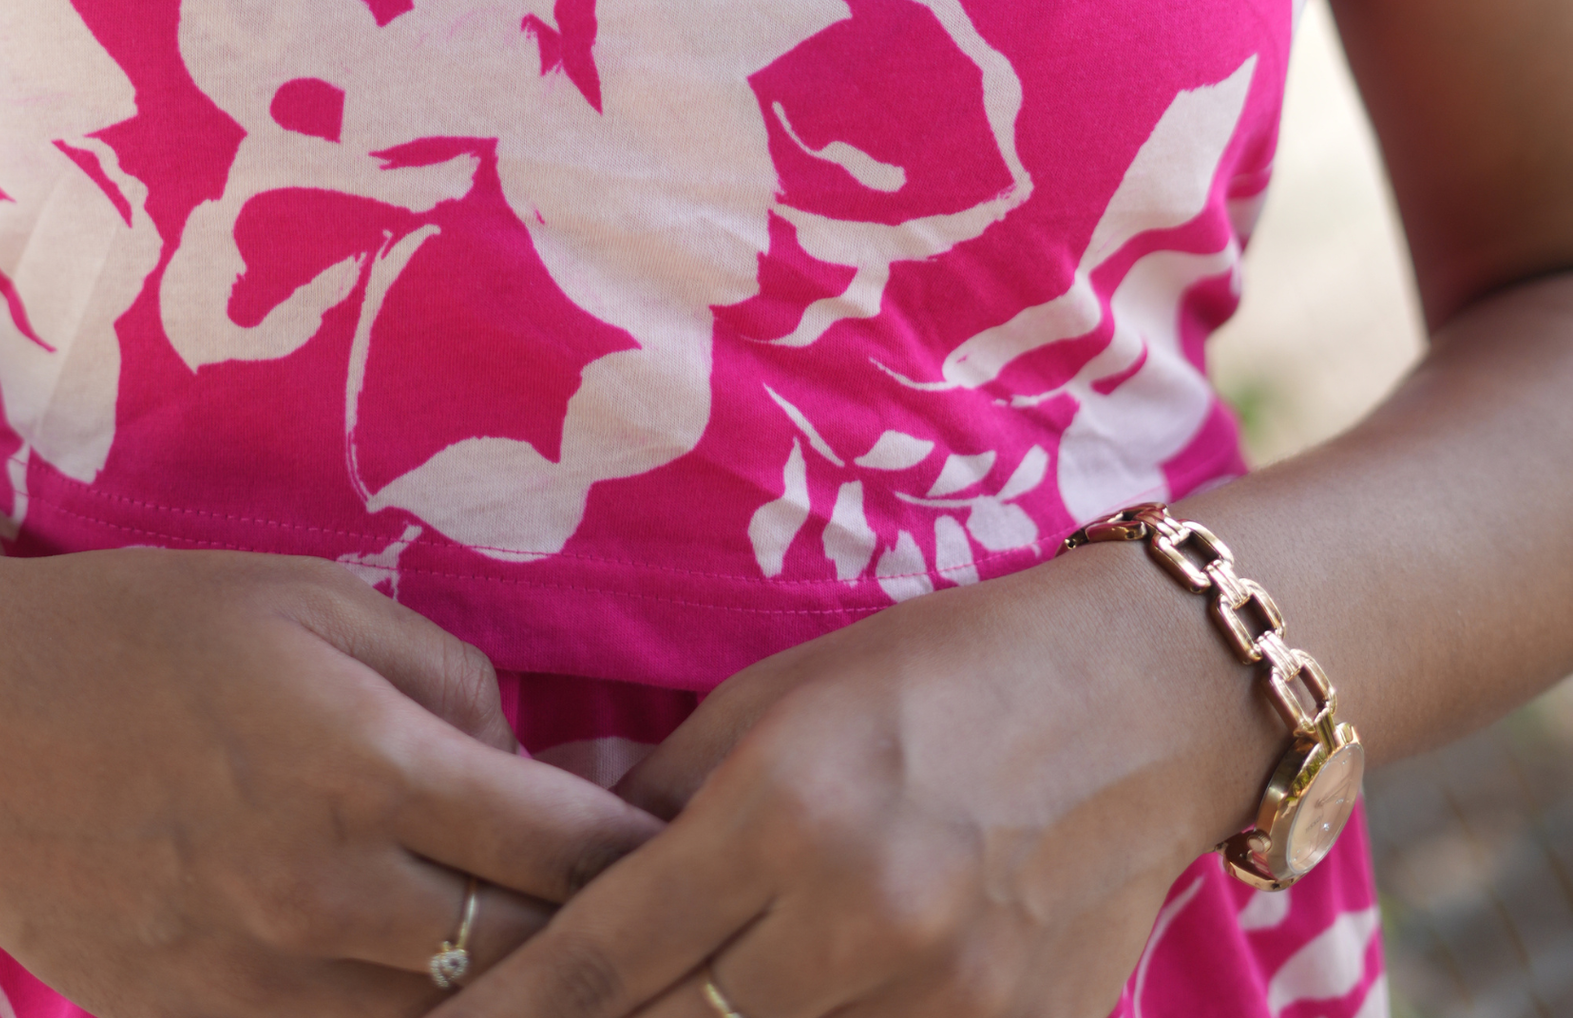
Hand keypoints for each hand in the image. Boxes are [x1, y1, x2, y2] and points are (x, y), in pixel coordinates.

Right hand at [0, 541, 661, 1017]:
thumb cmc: (141, 629)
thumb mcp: (310, 599)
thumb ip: (441, 675)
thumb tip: (515, 753)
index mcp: (369, 768)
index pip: (564, 847)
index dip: (643, 850)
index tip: (690, 838)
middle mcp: (329, 894)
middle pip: (524, 955)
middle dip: (598, 936)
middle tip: (649, 911)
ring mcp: (259, 982)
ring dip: (509, 994)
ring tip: (553, 958)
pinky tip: (430, 984)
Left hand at [446, 551, 1268, 1017]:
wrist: (1148, 695)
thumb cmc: (945, 668)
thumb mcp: (782, 691)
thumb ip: (659, 785)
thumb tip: (545, 837)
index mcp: (784, 807)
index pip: (602, 958)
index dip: (503, 1016)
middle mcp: (859, 914)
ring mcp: (946, 1000)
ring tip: (643, 1016)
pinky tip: (773, 1013)